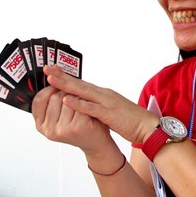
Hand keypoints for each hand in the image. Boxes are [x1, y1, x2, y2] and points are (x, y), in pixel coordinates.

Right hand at [32, 85, 114, 154]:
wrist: (96, 142)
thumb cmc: (80, 124)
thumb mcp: (61, 115)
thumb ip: (53, 101)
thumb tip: (51, 75)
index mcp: (41, 125)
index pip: (39, 100)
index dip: (48, 89)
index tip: (55, 81)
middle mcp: (49, 129)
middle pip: (54, 97)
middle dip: (65, 91)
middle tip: (74, 96)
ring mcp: (62, 129)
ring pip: (67, 99)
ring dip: (76, 96)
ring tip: (82, 104)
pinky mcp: (76, 127)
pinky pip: (79, 104)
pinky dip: (84, 102)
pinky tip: (88, 107)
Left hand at [42, 65, 159, 144]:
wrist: (148, 127)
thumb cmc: (132, 121)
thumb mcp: (112, 111)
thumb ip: (100, 106)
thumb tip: (88, 106)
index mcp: (104, 94)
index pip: (83, 84)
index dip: (67, 77)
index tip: (54, 71)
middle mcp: (104, 94)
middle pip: (80, 83)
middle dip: (62, 76)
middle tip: (47, 69)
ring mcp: (106, 102)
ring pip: (83, 92)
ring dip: (66, 85)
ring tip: (51, 79)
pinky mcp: (109, 113)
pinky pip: (91, 108)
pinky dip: (78, 103)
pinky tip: (66, 99)